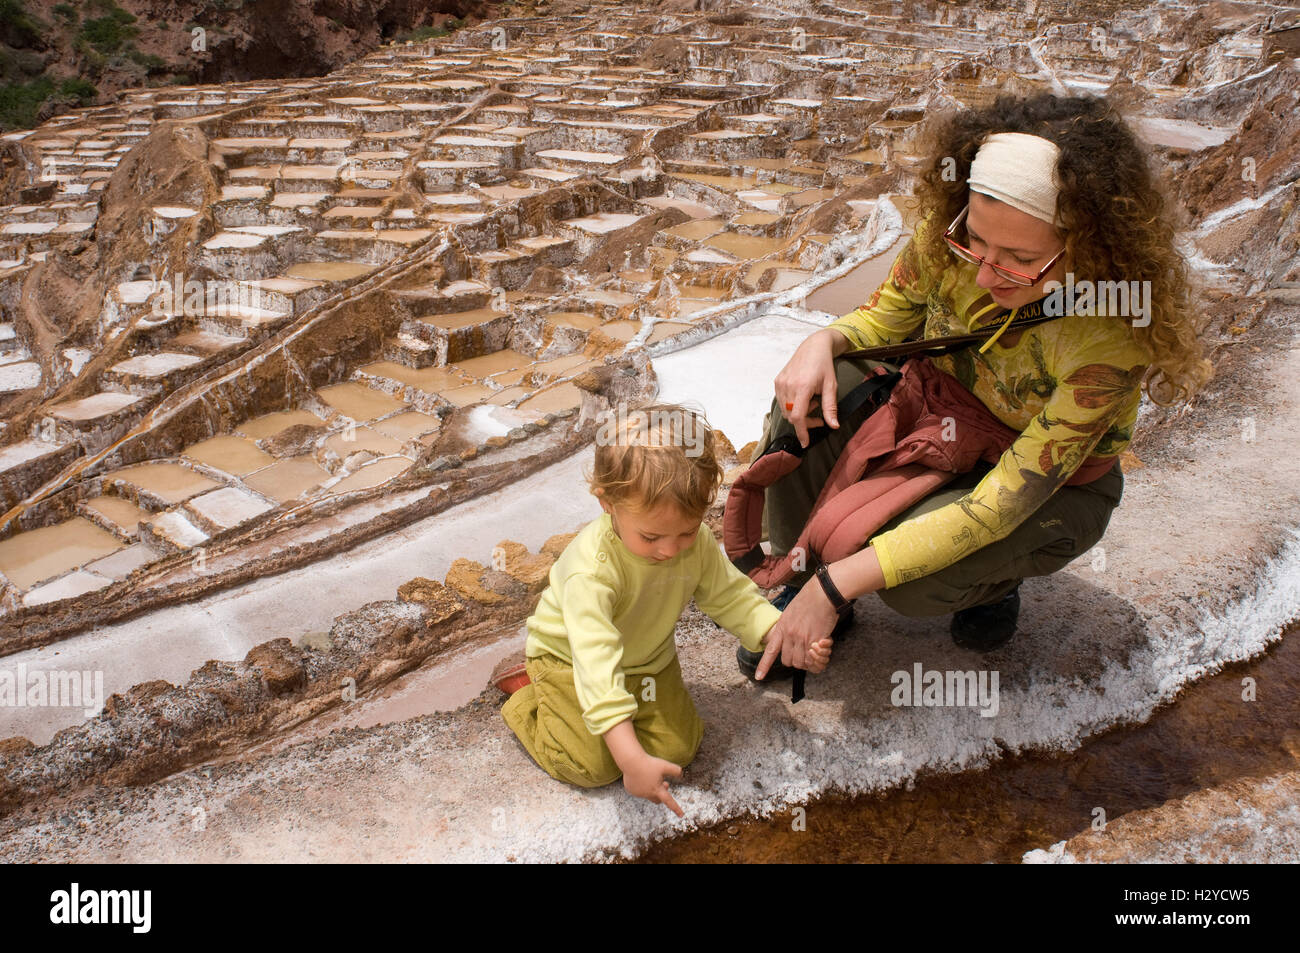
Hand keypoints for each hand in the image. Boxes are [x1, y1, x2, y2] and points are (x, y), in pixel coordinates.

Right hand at [622, 754, 684, 816]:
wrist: (631, 761)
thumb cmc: (648, 763)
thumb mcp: (664, 765)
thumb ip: (675, 770)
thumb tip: (681, 774)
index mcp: (657, 790)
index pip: (669, 801)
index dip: (676, 808)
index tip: (681, 815)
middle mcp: (647, 794)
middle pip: (658, 799)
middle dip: (662, 793)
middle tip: (664, 783)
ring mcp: (638, 793)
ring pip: (647, 793)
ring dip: (651, 788)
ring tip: (649, 774)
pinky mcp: (630, 790)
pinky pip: (638, 789)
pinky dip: (641, 784)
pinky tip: (639, 775)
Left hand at [756, 580, 840, 678]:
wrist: (823, 593)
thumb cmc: (810, 600)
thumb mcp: (791, 612)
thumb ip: (788, 627)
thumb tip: (790, 639)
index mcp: (782, 627)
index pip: (770, 650)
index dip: (764, 666)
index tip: (759, 677)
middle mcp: (789, 635)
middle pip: (788, 661)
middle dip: (796, 661)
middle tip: (806, 654)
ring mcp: (802, 639)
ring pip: (801, 663)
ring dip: (809, 661)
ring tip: (816, 651)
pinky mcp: (815, 641)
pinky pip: (814, 660)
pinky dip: (819, 660)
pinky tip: (823, 649)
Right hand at [774, 330, 840, 448]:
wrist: (813, 347)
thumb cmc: (824, 365)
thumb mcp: (831, 386)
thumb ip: (831, 408)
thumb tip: (834, 426)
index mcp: (803, 386)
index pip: (798, 417)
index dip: (802, 432)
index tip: (805, 443)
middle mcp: (788, 385)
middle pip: (792, 416)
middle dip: (805, 422)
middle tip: (818, 417)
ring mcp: (780, 383)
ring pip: (786, 410)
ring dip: (798, 413)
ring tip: (812, 402)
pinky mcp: (777, 381)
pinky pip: (782, 402)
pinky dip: (792, 405)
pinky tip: (803, 397)